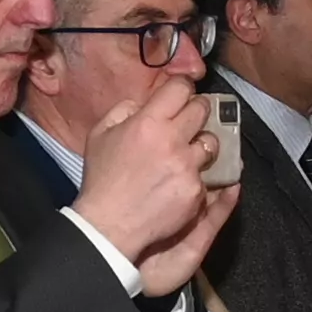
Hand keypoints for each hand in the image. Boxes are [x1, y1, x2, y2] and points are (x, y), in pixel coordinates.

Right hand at [75, 81, 234, 276]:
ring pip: (212, 143)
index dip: (183, 86)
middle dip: (199, 110)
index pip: (180, 89)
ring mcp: (188, 168)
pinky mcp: (196, 192)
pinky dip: (196, 176)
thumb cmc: (102, 179)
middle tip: (192, 117)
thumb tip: (144, 103)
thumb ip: (123, 110)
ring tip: (190, 151)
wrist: (110, 224)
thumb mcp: (100, 134)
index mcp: (149, 123)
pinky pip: (205, 176)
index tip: (183, 91)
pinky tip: (180, 181)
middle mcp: (173, 141)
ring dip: (203, 143)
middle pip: (203, 110)